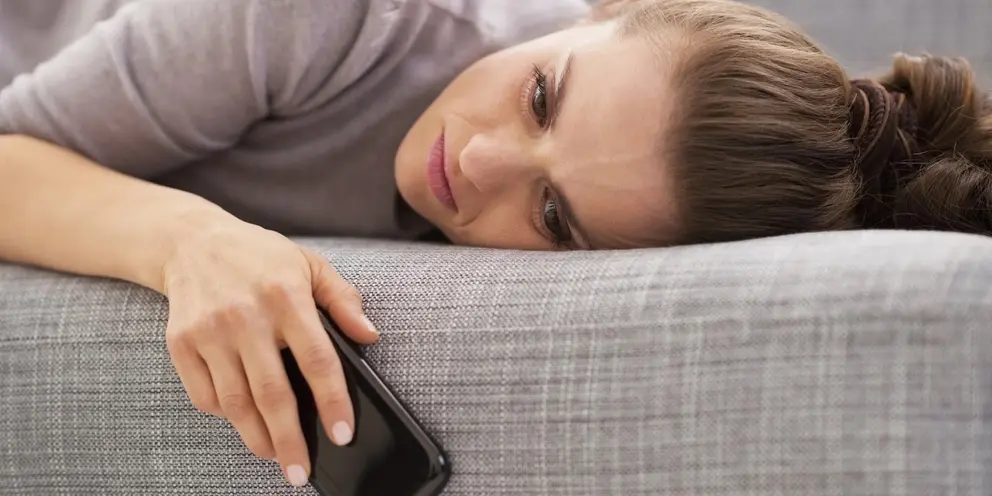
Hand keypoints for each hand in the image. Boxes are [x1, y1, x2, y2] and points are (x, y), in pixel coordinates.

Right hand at [161, 214, 377, 486]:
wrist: (193, 242)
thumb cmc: (260, 257)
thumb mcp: (310, 265)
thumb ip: (343, 300)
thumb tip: (370, 336)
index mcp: (287, 296)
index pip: (317, 360)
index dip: (332, 401)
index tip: (342, 434)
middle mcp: (246, 316)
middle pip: (272, 394)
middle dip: (289, 440)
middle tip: (300, 472)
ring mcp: (209, 331)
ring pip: (235, 403)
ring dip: (256, 437)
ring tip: (275, 455)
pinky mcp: (180, 342)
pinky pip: (204, 395)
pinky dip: (224, 415)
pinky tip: (242, 419)